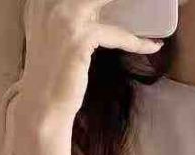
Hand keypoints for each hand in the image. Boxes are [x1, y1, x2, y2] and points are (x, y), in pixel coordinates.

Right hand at [16, 0, 163, 122]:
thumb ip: (73, 20)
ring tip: (149, 7)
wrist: (43, 105)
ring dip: (130, 3)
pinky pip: (116, 33)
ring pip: (104, 0)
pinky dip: (136, 41)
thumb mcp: (57, 39)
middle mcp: (48, 2)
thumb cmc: (53, 77)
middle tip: (138, 4)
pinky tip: (152, 46)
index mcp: (41, 1)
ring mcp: (62, 17)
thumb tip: (99, 14)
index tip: (118, 3)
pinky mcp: (78, 38)